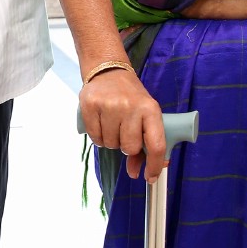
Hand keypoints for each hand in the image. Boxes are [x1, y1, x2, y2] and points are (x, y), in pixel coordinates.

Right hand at [79, 67, 167, 182]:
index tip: (150, 177)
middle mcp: (131, 107)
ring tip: (113, 124)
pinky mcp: (90, 105)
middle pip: (129, 147)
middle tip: (125, 132)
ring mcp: (109, 106)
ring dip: (112, 141)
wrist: (108, 71)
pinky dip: (99, 137)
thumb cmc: (130, 97)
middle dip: (127, 146)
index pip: (156, 144)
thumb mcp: (145, 115)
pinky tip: (102, 123)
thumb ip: (145, 143)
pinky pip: (95, 138)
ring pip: (111, 145)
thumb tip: (137, 172)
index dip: (154, 165)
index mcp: (150, 109)